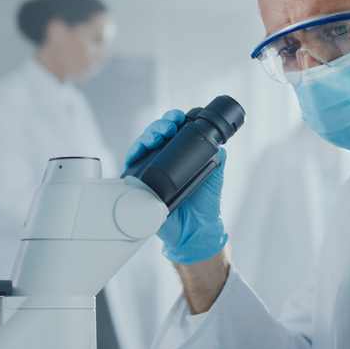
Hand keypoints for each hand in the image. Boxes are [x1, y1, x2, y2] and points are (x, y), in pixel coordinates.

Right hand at [125, 109, 228, 263]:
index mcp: (178, 158)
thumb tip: (219, 142)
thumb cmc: (203, 207)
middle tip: (170, 126)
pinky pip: (130, 166)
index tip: (179, 118)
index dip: (172, 122)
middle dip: (160, 126)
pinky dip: (133, 154)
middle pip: (154, 136)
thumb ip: (217, 158)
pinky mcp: (139, 185)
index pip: (171, 134)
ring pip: (141, 146)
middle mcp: (162, 163)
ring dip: (148, 135)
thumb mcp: (214, 176)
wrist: (194, 230)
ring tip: (158, 135)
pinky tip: (140, 149)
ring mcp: (149, 173)